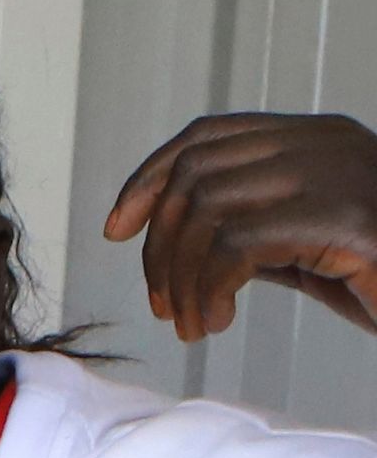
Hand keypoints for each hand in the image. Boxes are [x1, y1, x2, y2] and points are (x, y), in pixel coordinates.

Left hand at [102, 112, 376, 341]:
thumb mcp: (304, 246)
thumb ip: (250, 229)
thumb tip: (174, 242)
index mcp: (316, 137)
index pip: (208, 135)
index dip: (149, 177)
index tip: (117, 228)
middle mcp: (324, 142)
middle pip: (195, 176)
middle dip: (159, 245)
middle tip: (163, 304)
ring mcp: (336, 174)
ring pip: (205, 211)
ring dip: (179, 277)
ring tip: (189, 322)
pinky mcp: (341, 218)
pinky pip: (234, 248)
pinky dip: (206, 290)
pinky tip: (215, 322)